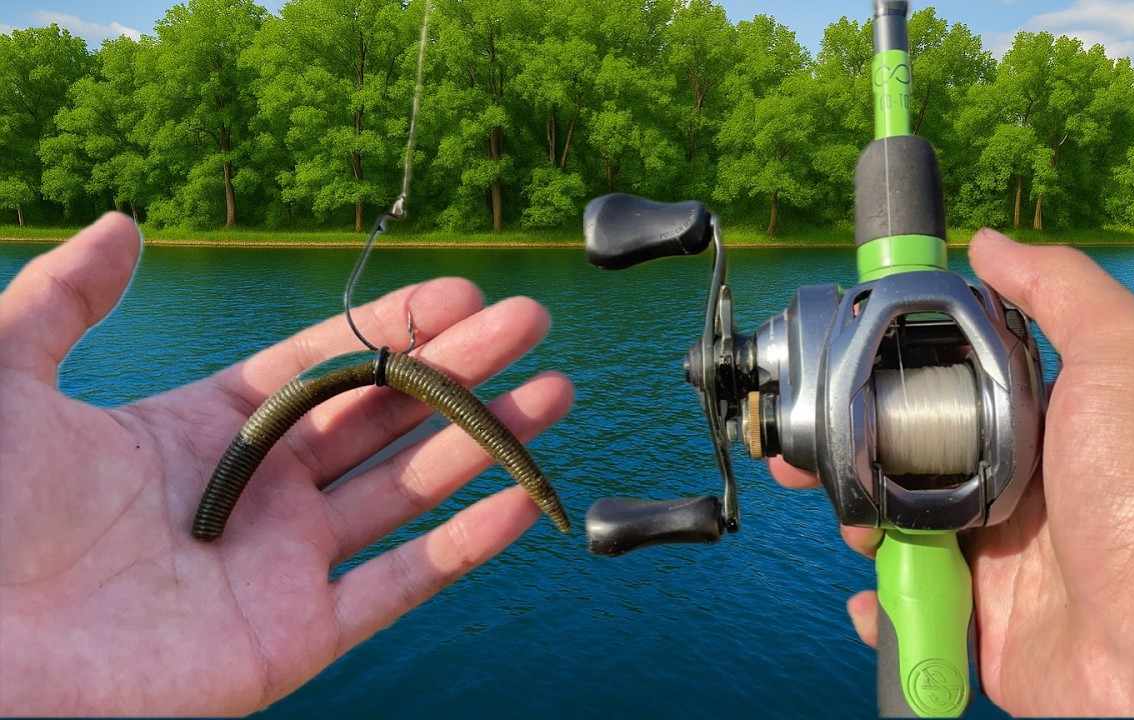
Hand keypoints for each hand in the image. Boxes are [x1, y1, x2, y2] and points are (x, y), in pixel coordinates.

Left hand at [0, 213, 573, 715]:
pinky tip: (520, 496)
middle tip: (529, 322)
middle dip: (462, 367)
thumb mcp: (3, 376)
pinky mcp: (293, 636)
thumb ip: (64, 300)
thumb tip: (125, 226)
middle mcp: (254, 491)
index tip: (459, 290)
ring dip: (484, 441)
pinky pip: (398, 584)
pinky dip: (466, 545)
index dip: (394, 326)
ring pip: (408, 489)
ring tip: (552, 391)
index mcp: (199, 429)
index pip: (323, 365)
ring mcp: (278, 564)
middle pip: (382, 416)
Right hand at [771, 228, 1133, 715]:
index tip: (834, 370)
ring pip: (900, 535)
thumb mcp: (1129, 351)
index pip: (945, 390)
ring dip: (859, 525)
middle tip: (804, 455)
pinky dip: (883, 609)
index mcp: (1043, 426)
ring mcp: (1000, 564)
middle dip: (850, 456)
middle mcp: (1018, 490)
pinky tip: (872, 596)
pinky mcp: (987, 632)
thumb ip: (1059, 288)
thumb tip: (989, 242)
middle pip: (908, 463)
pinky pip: (915, 614)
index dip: (886, 380)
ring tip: (850, 523)